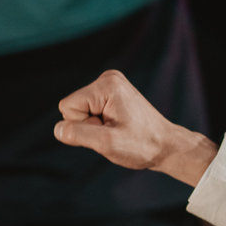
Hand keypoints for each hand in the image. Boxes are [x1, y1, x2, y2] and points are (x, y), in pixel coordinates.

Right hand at [54, 69, 216, 185]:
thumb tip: (58, 129)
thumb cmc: (143, 146)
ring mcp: (111, 85)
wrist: (168, 146)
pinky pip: (91, 110)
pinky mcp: (113, 94)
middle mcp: (107, 78)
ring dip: (96, 126)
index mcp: (106, 85)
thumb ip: (79, 134)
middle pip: (73, 107)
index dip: (82, 125)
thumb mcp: (108, 143)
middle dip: (90, 125)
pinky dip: (102, 123)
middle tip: (116, 131)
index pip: (67, 107)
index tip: (108, 130)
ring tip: (120, 130)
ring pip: (81, 110)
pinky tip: (120, 126)